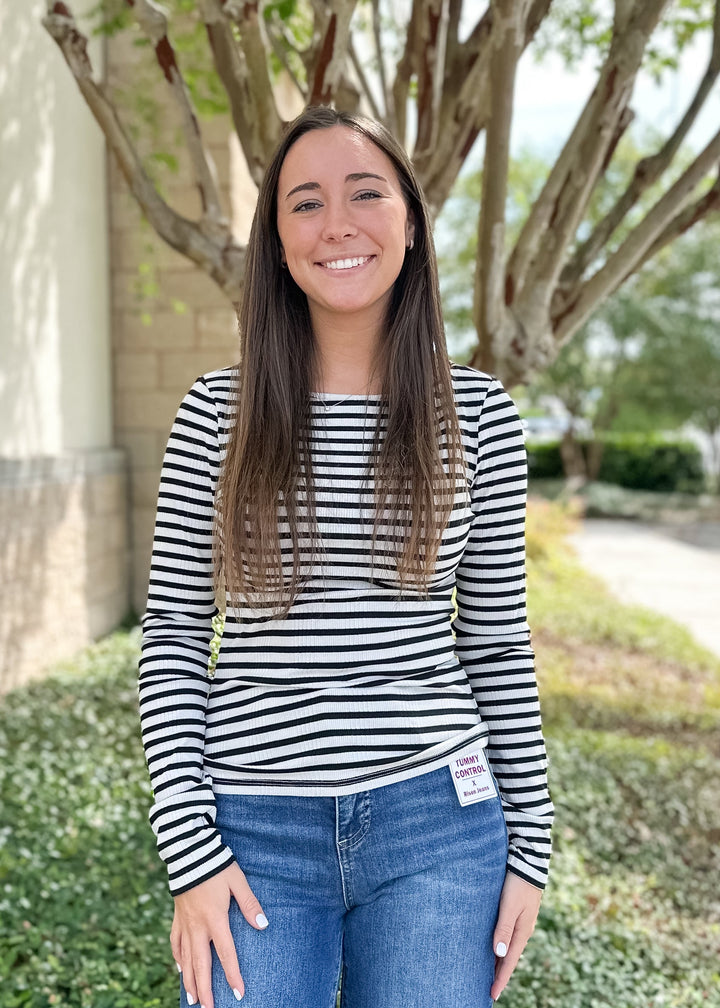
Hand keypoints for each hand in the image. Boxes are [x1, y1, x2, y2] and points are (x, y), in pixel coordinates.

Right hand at [171, 862, 268, 1007]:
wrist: (188, 852)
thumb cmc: (217, 865)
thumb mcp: (237, 882)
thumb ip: (250, 904)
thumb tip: (263, 925)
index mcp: (215, 919)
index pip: (226, 954)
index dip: (233, 975)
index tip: (239, 994)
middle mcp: (198, 926)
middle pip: (201, 964)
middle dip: (205, 989)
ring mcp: (185, 923)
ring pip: (185, 959)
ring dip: (190, 981)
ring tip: (193, 1000)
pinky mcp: (177, 917)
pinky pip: (175, 944)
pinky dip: (178, 959)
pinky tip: (181, 969)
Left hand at [490, 871, 542, 1000]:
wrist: (528, 863)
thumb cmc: (517, 884)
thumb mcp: (509, 906)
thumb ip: (503, 928)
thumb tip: (499, 953)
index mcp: (522, 932)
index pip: (509, 962)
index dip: (500, 979)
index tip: (491, 995)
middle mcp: (522, 931)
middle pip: (509, 958)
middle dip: (499, 974)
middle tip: (488, 990)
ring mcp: (521, 923)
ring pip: (509, 948)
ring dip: (499, 961)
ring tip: (488, 973)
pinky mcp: (518, 914)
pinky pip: (508, 937)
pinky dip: (501, 947)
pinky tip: (495, 948)